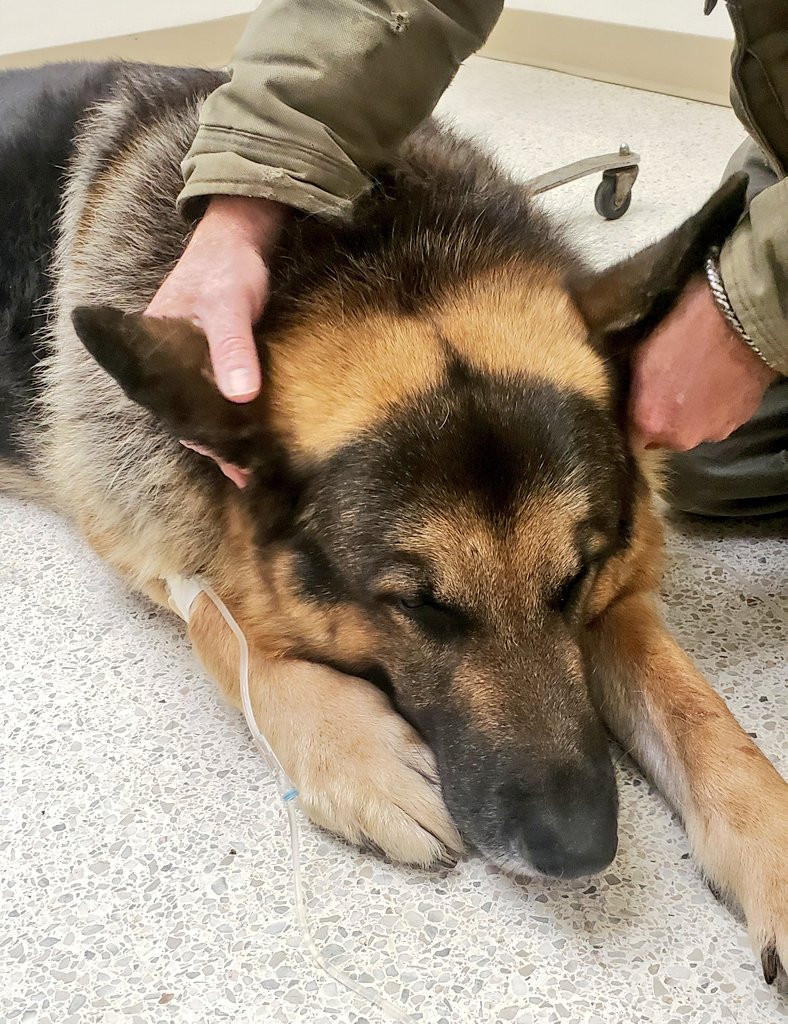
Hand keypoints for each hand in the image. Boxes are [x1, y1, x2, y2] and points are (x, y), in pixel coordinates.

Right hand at [146, 195, 285, 486]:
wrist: (242, 237)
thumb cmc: (227, 267)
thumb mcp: (229, 306)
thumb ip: (232, 349)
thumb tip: (240, 396)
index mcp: (153, 356)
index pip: (173, 411)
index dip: (203, 440)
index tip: (232, 465)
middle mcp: (167, 367)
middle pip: (188, 417)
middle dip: (218, 447)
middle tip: (251, 473)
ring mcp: (190, 366)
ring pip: (206, 411)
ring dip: (229, 436)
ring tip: (258, 466)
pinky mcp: (215, 363)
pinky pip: (222, 398)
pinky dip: (239, 417)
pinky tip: (259, 437)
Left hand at [629, 276, 777, 450]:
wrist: (742, 322)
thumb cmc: (686, 332)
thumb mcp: (641, 355)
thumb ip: (635, 391)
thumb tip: (633, 400)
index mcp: (651, 422)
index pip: (633, 438)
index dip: (636, 420)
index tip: (639, 406)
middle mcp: (681, 437)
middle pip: (665, 437)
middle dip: (665, 418)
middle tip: (671, 389)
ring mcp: (714, 432)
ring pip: (694, 430)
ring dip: (692, 414)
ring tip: (698, 384)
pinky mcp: (739, 422)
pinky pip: (720, 420)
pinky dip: (716, 407)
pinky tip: (718, 383)